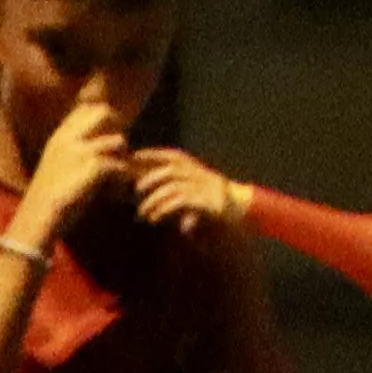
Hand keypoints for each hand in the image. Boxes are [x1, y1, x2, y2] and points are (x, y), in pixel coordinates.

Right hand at [13, 94, 130, 246]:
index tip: (104, 140)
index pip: (86, 108)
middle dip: (116, 129)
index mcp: (58, 137)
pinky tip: (115, 191)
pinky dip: (123, 178)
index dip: (103, 120)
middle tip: (116, 152)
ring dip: (123, 158)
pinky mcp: (92, 168)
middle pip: (105, 112)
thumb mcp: (54, 167)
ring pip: (119, 140)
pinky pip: (121, 165)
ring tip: (117, 176)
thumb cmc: (46, 201)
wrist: (36, 222)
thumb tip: (98, 143)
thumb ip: (72, 151)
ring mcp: (80, 152)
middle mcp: (68, 139)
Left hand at [116, 142, 248, 236]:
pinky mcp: (205, 201)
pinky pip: (181, 202)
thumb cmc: (209, 201)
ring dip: (154, 201)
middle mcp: (199, 173)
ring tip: (142, 214)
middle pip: (170, 170)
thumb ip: (171, 187)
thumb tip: (142, 190)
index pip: (170, 155)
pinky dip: (164, 210)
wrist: (239, 210)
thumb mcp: (190, 189)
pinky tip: (154, 218)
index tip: (132, 157)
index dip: (151, 154)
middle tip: (134, 191)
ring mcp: (203, 186)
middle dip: (149, 178)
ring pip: (173, 187)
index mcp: (194, 167)